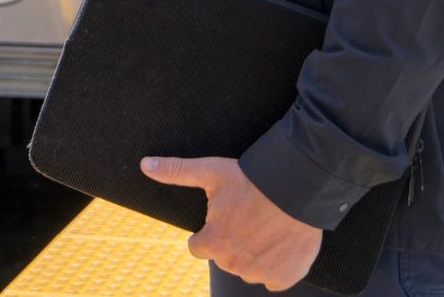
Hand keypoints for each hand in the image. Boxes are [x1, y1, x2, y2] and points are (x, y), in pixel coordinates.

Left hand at [142, 155, 320, 290]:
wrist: (298, 189)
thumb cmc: (251, 180)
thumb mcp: (210, 172)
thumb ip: (176, 172)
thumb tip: (145, 165)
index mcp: (213, 243)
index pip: (198, 248)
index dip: (207, 234)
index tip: (220, 221)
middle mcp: (234, 264)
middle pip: (224, 259)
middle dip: (231, 243)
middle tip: (246, 220)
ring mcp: (260, 273)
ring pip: (248, 269)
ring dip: (252, 256)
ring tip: (264, 229)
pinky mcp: (284, 278)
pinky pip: (274, 279)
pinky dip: (276, 266)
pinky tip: (279, 244)